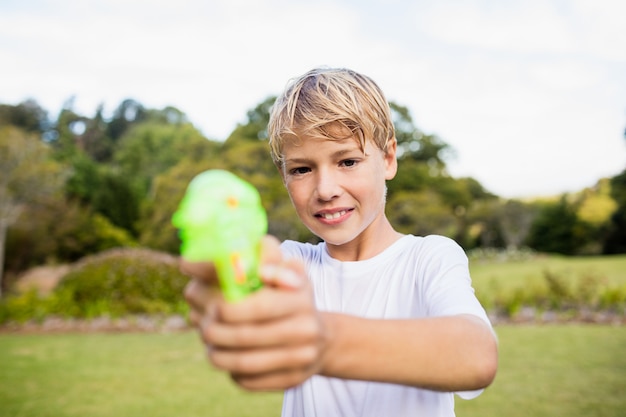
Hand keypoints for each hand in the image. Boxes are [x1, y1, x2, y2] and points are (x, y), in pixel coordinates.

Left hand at [181, 235, 327, 390]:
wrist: (323, 339)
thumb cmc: (292, 295)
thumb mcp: (286, 269)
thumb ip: (267, 257)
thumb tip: (251, 266)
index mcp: (299, 298)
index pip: (254, 305)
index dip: (223, 306)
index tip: (208, 303)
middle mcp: (305, 329)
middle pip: (242, 337)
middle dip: (212, 330)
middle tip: (202, 325)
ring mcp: (301, 359)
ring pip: (242, 364)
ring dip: (216, 353)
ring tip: (209, 342)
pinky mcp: (292, 381)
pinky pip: (249, 381)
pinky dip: (231, 370)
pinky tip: (229, 357)